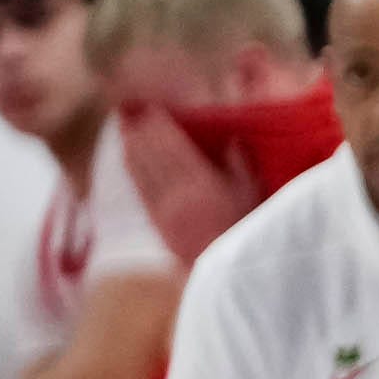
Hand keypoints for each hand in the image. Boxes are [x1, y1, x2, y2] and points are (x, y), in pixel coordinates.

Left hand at [118, 102, 261, 263]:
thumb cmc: (246, 230)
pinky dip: (132, 171)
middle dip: (144, 133)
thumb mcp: (254, 196)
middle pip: (157, 156)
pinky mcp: (157, 221)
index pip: (177, 148)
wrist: (226, 267)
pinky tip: (126, 158)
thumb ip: (242, 167)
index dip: (163, 128)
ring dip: (133, 148)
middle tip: (133, 112)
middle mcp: (179, 192)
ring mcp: (165, 208)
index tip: (154, 110)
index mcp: (204, 183)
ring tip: (124, 129)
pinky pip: (141, 190)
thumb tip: (233, 141)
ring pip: (144, 171)